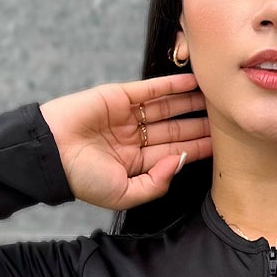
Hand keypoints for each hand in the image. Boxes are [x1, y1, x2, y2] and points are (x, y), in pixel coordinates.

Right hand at [39, 73, 211, 209]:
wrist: (49, 153)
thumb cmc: (81, 178)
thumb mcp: (123, 194)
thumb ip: (155, 182)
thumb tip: (181, 161)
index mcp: (136, 163)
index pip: (174, 153)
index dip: (198, 149)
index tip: (224, 145)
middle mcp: (135, 138)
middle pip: (175, 130)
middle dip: (201, 125)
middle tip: (227, 119)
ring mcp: (128, 116)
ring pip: (167, 108)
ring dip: (191, 102)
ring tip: (215, 97)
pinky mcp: (119, 96)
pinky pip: (151, 90)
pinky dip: (172, 85)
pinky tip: (193, 82)